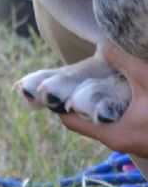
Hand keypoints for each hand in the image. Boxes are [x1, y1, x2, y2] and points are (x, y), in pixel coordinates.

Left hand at [59, 42, 147, 157]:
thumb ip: (122, 59)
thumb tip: (104, 44)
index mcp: (112, 134)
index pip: (69, 121)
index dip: (58, 101)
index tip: (50, 81)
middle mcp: (120, 142)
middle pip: (86, 119)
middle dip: (81, 96)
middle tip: (74, 71)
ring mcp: (136, 142)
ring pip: (108, 119)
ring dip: (102, 100)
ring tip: (97, 75)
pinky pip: (125, 120)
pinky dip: (120, 104)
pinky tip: (125, 85)